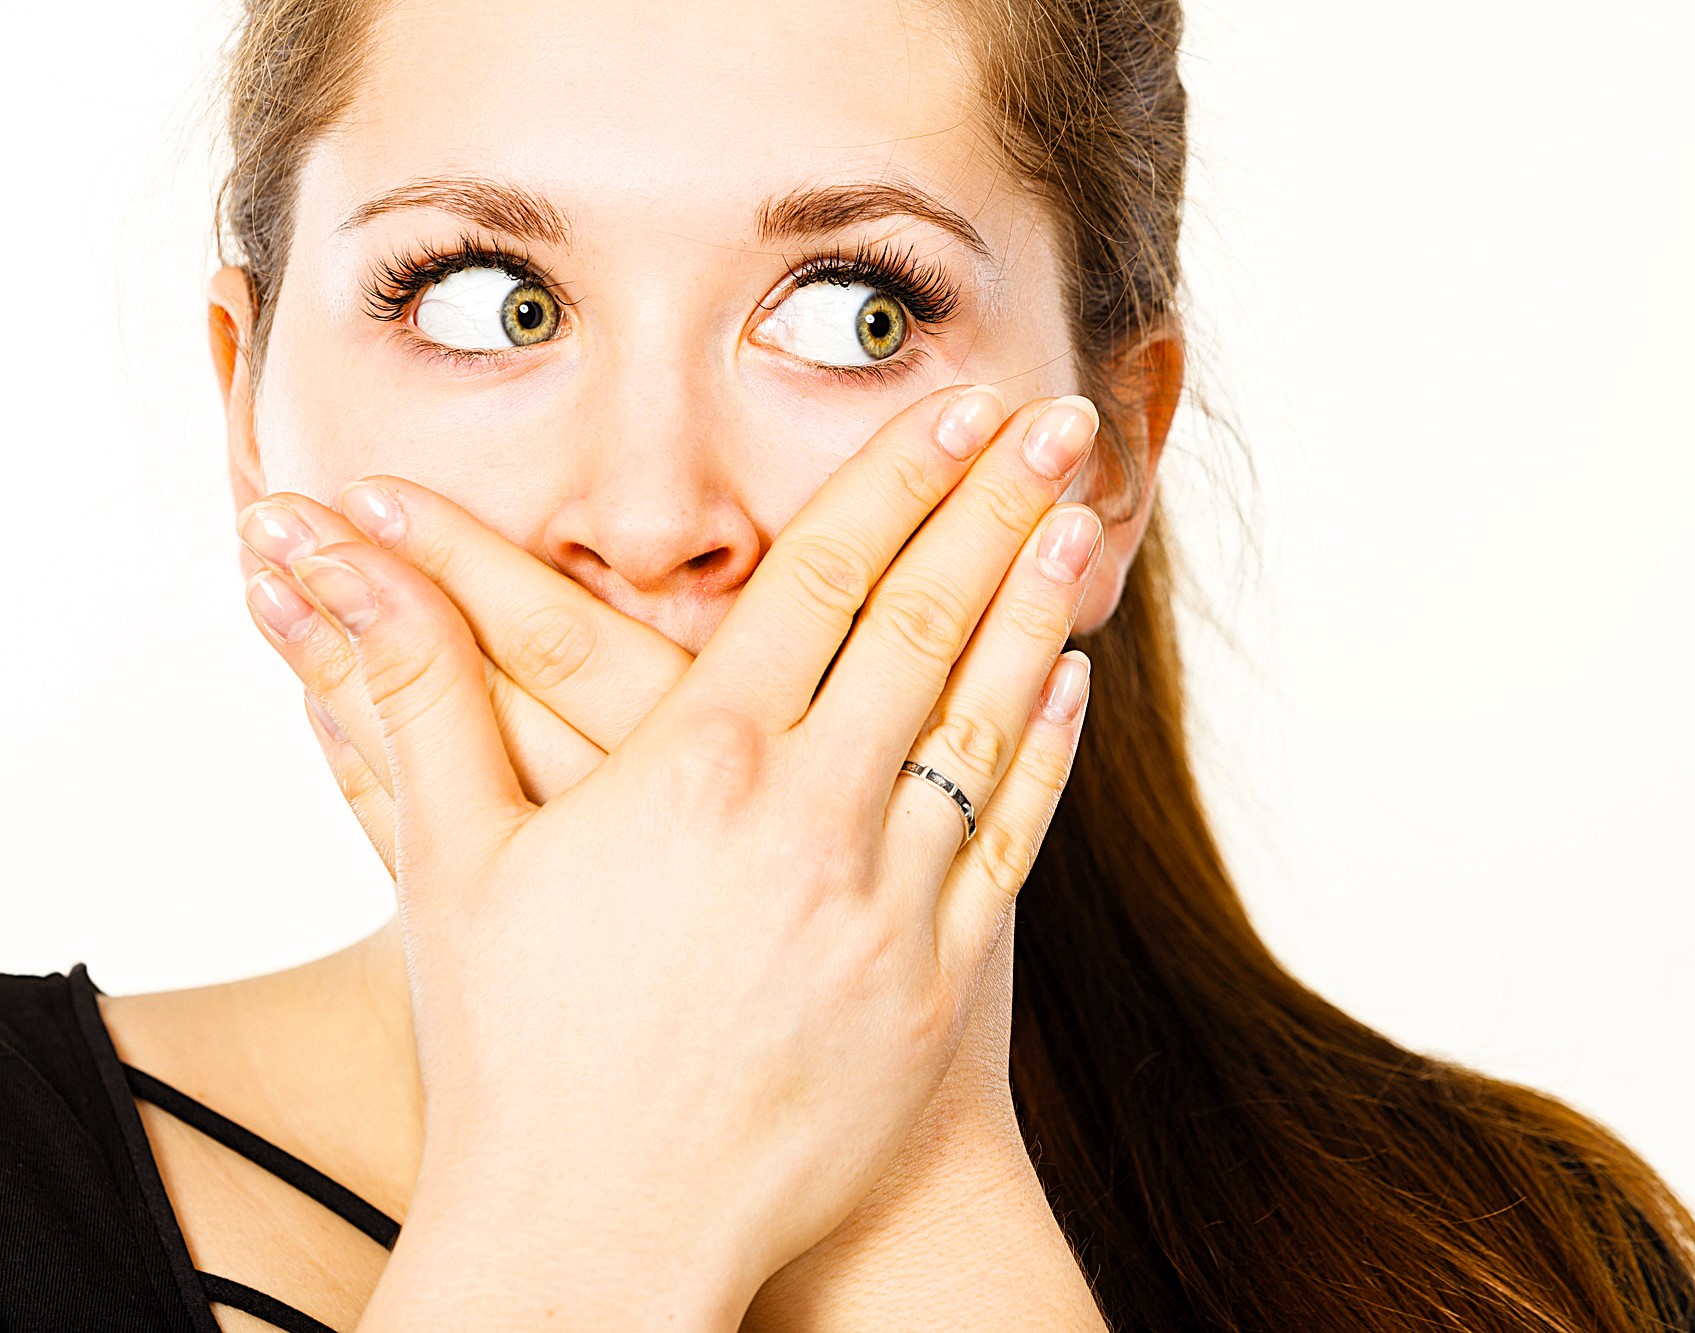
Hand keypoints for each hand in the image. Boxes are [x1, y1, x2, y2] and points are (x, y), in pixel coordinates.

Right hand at [248, 384, 1104, 1327]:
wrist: (604, 1236)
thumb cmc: (515, 1051)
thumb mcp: (450, 861)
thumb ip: (410, 690)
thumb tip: (323, 557)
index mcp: (699, 768)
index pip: (820, 579)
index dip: (893, 480)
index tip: (954, 404)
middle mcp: (815, 818)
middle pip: (928, 623)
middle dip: (997, 505)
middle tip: (1063, 416)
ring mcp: (891, 901)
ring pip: (988, 718)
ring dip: (1042, 604)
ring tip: (1088, 513)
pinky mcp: (937, 981)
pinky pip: (1011, 836)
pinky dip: (1045, 748)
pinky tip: (1071, 680)